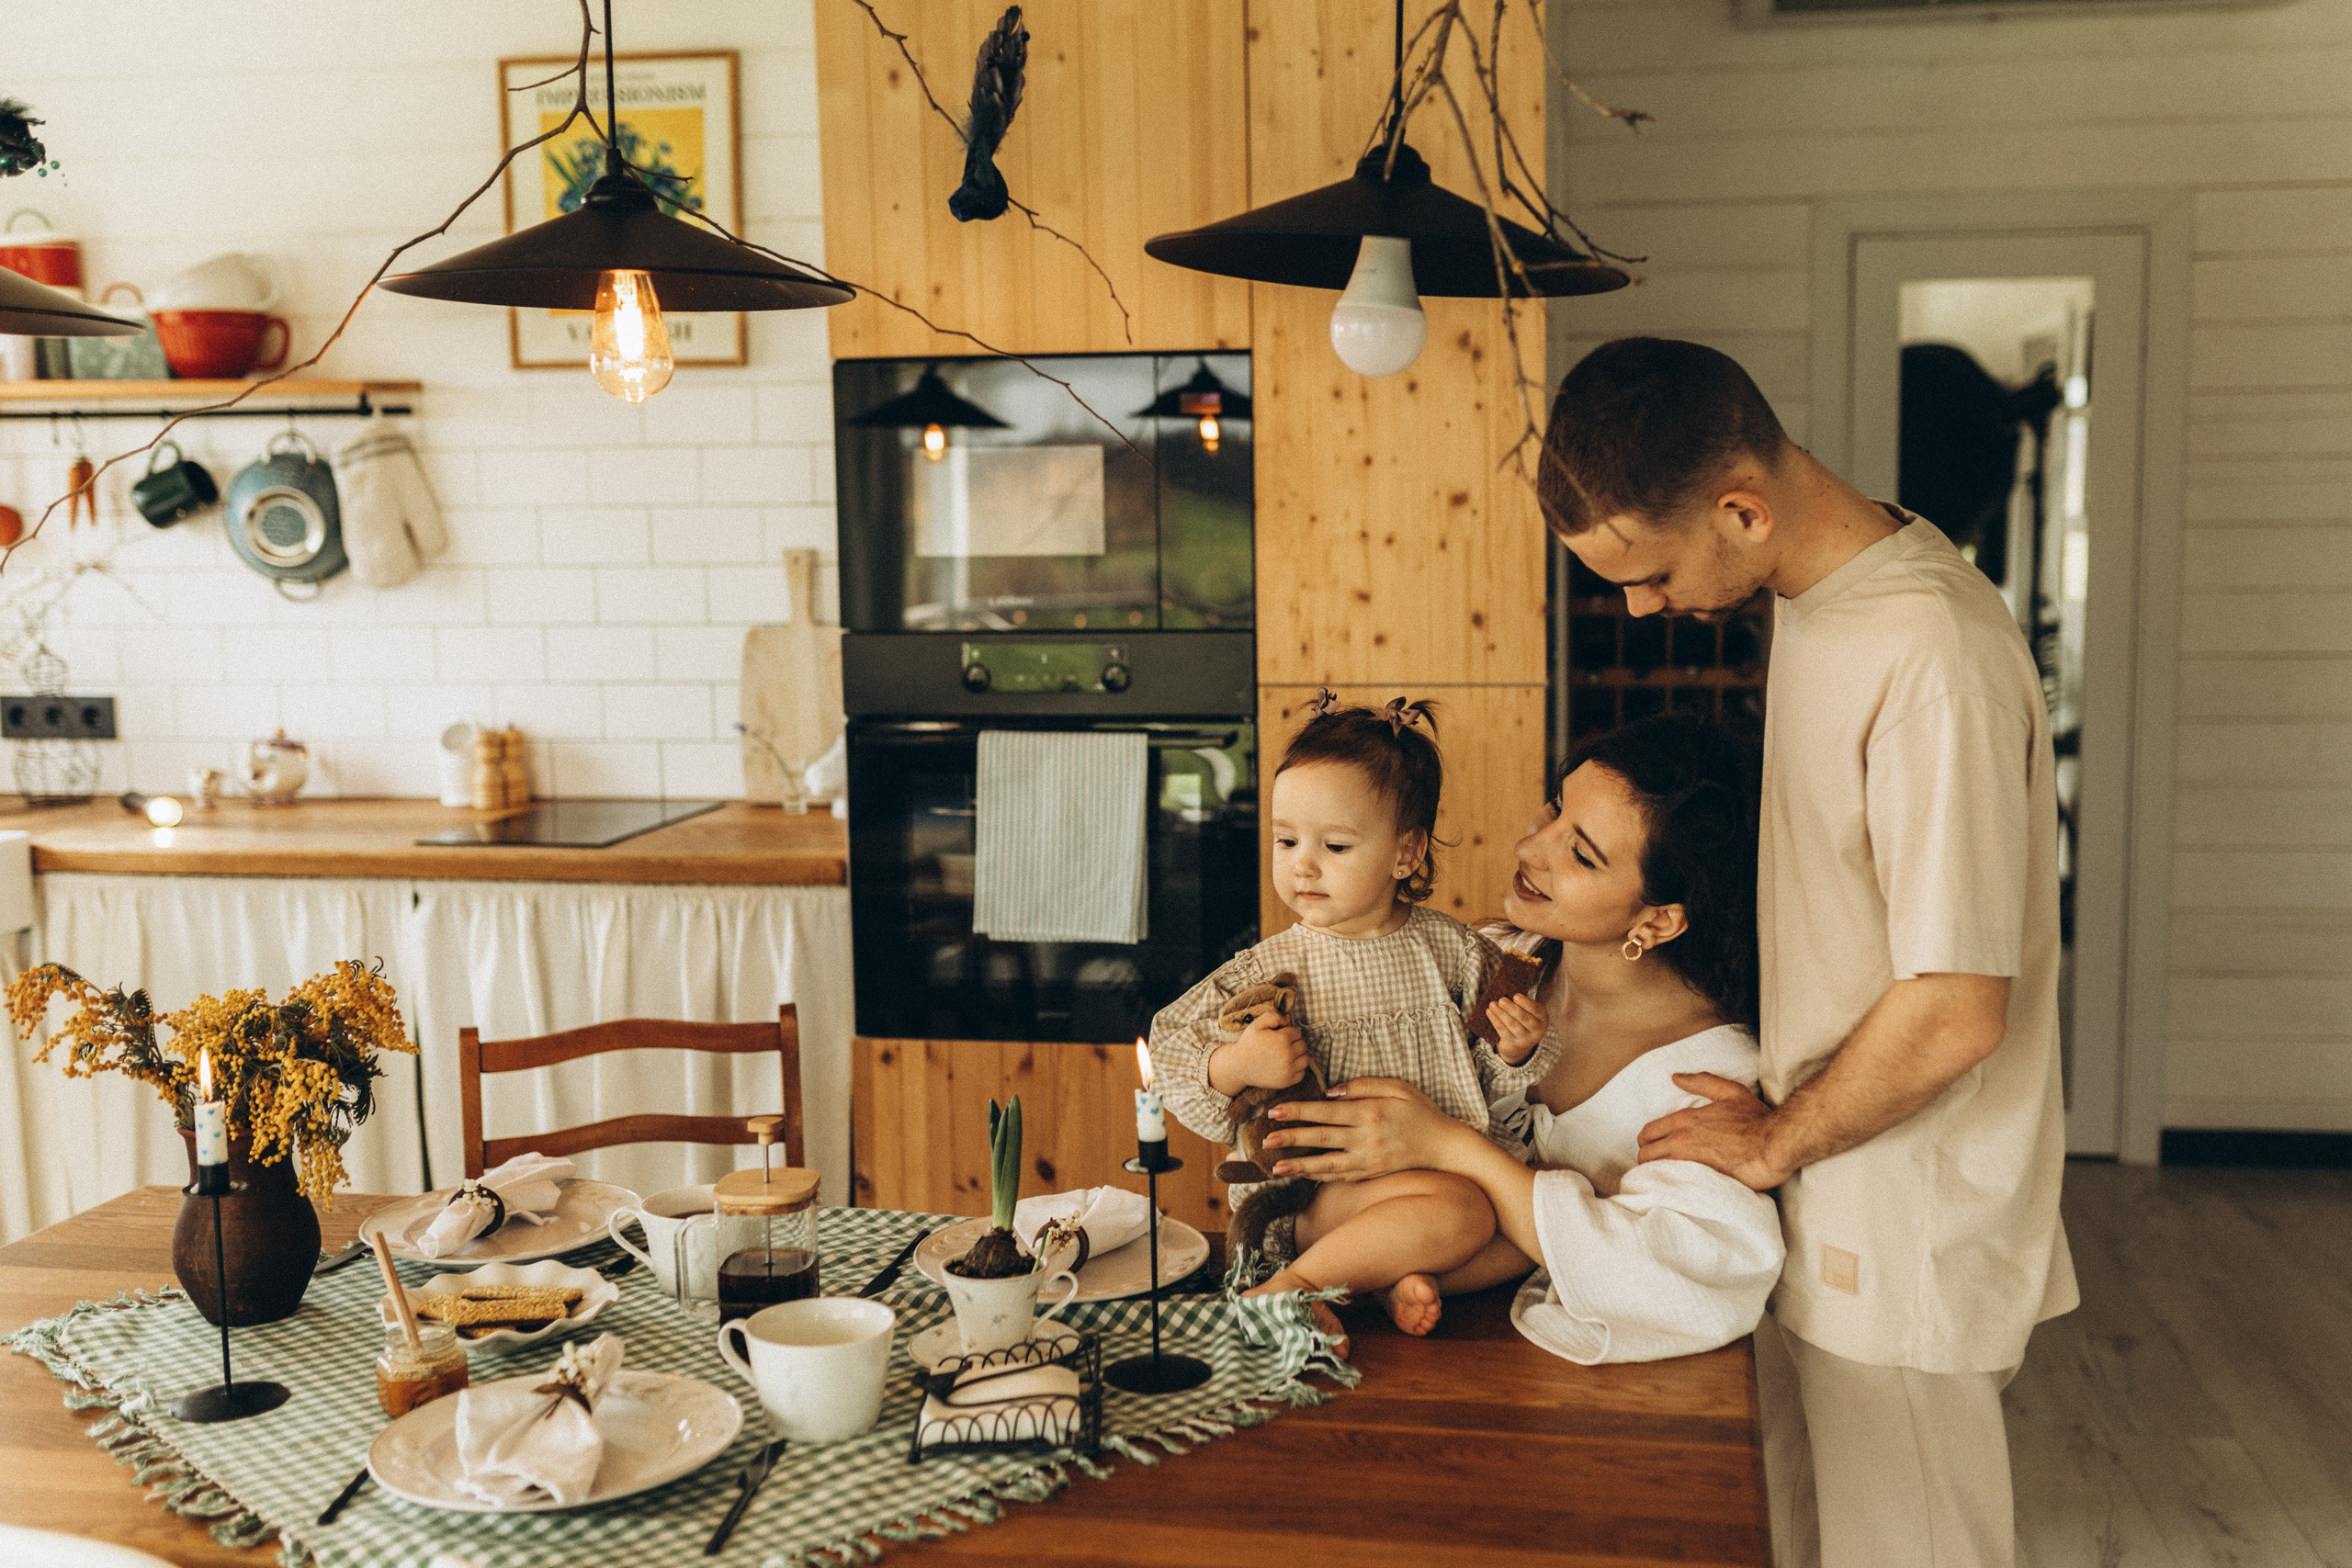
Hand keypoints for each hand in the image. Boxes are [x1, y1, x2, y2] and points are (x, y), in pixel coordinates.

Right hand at [1209, 1011, 1308, 1094]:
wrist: (1239, 1067)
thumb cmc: (1248, 1044)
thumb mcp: (1256, 1024)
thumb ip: (1273, 1016)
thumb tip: (1288, 1021)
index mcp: (1282, 1039)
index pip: (1297, 1032)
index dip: (1287, 1032)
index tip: (1277, 1036)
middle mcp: (1287, 1055)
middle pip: (1302, 1045)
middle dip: (1294, 1043)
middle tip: (1280, 1046)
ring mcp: (1288, 1070)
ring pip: (1305, 1059)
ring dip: (1298, 1056)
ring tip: (1285, 1055)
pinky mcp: (1287, 1081)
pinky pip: (1301, 1073)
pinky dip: (1297, 1069)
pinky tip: (1286, 1065)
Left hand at [1258, 1076, 1462, 1180]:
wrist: (1445, 1147)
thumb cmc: (1421, 1112)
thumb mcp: (1397, 1087)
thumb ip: (1363, 1085)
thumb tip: (1330, 1092)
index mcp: (1370, 1113)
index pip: (1326, 1112)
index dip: (1299, 1111)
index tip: (1275, 1111)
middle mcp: (1366, 1139)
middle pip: (1321, 1139)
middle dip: (1291, 1139)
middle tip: (1266, 1139)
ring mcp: (1369, 1160)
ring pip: (1327, 1164)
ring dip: (1299, 1166)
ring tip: (1275, 1167)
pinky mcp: (1371, 1174)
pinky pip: (1340, 1177)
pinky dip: (1319, 1177)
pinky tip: (1301, 1174)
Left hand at [1487, 992, 1544, 1064]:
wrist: (1520, 1044)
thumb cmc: (1523, 1020)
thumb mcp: (1529, 1012)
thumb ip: (1522, 1004)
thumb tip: (1507, 992)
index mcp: (1543, 1019)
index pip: (1536, 1010)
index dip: (1526, 1003)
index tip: (1515, 995)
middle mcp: (1537, 1031)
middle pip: (1524, 1018)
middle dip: (1512, 1008)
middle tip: (1501, 1000)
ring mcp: (1526, 1040)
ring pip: (1512, 1025)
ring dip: (1501, 1013)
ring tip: (1492, 1004)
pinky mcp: (1513, 1045)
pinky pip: (1503, 1031)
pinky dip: (1495, 1021)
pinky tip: (1489, 1012)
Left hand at [1636, 1073, 1790, 1190]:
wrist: (1775, 1146)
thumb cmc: (1757, 1120)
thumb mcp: (1731, 1092)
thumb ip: (1702, 1082)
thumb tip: (1676, 1077)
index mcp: (1685, 1119)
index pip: (1647, 1133)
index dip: (1648, 1141)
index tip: (1657, 1147)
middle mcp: (1680, 1139)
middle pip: (1645, 1154)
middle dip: (1649, 1159)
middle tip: (1661, 1164)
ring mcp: (1687, 1161)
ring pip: (1654, 1170)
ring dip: (1657, 1173)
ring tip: (1669, 1177)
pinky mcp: (1698, 1180)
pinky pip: (1671, 1185)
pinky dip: (1669, 1186)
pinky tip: (1679, 1188)